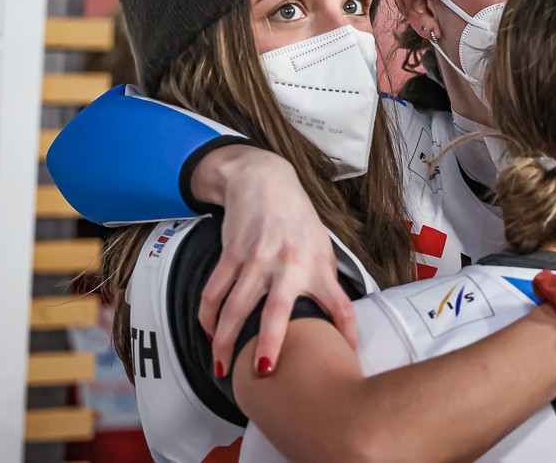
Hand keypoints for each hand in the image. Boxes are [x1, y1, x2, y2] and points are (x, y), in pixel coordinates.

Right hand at [192, 144, 355, 375]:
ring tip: (220, 366)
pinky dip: (208, 316)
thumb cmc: (297, 218)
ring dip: (224, 341)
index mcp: (317, 265)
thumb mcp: (322, 245)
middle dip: (268, 346)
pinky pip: (213, 292)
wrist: (263, 181)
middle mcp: (288, 264)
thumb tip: (333, 317)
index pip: (340, 304)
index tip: (346, 354)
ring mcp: (256, 260)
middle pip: (276, 313)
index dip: (347, 332)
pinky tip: (209, 331)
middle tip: (262, 374)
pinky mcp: (231, 254)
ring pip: (234, 308)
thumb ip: (325, 279)